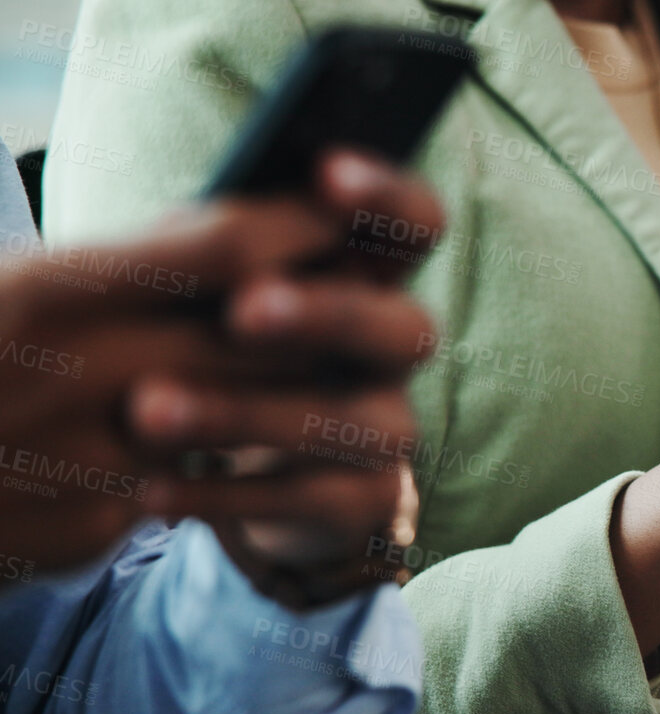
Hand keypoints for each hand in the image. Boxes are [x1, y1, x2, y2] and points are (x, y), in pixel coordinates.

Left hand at [0, 149, 442, 598]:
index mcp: (367, 276)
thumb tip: (192, 230)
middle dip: (327, 315)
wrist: (239, 475)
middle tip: (244, 310)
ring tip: (149, 409)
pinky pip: (311, 501)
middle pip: (405, 327)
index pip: (415, 223)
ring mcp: (388, 429)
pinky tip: (155, 489)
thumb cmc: (221, 353)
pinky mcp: (362, 502)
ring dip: (247, 413)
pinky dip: (228, 497)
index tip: (327, 172)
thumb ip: (216, 256)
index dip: (388, 197)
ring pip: (350, 422)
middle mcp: (393, 351)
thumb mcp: (211, 292)